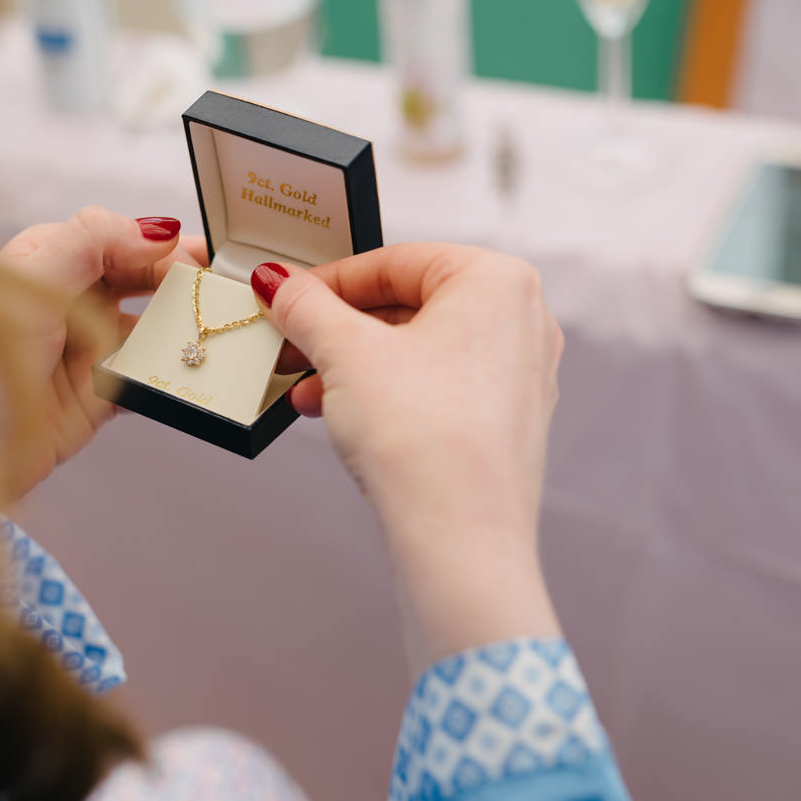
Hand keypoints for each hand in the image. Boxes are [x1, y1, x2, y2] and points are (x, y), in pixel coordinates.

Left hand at [0, 208, 204, 501]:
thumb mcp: (23, 286)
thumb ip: (87, 242)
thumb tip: (155, 228)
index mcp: (47, 259)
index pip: (119, 237)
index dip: (159, 243)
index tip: (194, 257)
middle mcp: (70, 299)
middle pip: (147, 279)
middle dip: (186, 281)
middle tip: (224, 289)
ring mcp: (87, 349)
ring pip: (157, 327)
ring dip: (189, 328)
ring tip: (223, 330)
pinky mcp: (99, 398)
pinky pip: (152, 379)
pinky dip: (178, 376)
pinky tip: (198, 373)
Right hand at [251, 245, 564, 674]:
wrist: (460, 538)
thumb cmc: (420, 436)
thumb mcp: (345, 354)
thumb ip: (307, 308)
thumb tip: (278, 281)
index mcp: (497, 280)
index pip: (396, 261)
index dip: (328, 281)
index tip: (286, 297)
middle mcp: (521, 320)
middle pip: (408, 306)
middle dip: (338, 330)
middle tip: (288, 343)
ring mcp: (520, 376)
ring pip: (419, 351)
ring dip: (354, 366)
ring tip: (303, 390)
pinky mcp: (507, 424)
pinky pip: (437, 390)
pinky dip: (387, 395)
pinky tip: (338, 417)